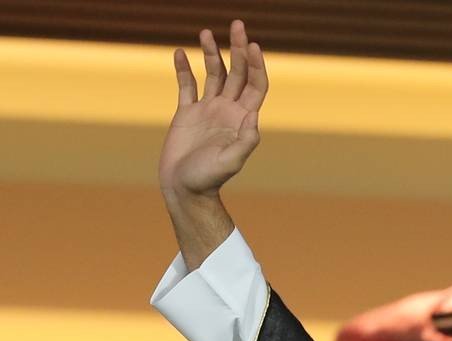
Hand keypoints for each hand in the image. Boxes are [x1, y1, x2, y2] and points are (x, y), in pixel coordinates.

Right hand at [159, 20, 267, 199]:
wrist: (184, 188)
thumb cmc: (209, 179)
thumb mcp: (230, 162)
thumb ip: (245, 142)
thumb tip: (254, 120)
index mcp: (242, 119)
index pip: (255, 85)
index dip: (256, 65)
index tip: (251, 45)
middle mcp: (227, 111)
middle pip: (238, 73)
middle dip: (238, 49)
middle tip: (238, 25)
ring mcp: (208, 110)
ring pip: (213, 74)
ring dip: (212, 53)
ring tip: (206, 33)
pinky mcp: (187, 114)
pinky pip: (186, 85)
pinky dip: (183, 69)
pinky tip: (180, 53)